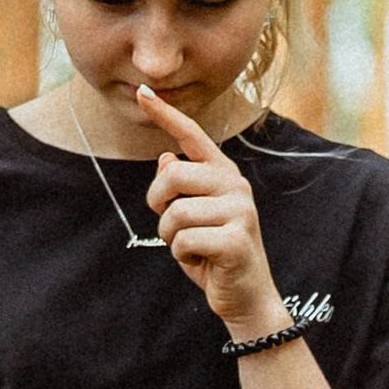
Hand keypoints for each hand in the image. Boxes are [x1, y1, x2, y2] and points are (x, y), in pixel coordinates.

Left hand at [137, 86, 285, 342]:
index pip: (191, 136)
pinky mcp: (236, 240)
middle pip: (173, 176)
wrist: (246, 297)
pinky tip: (202, 263)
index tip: (142, 91)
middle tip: (172, 227)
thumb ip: (181, 188)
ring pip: (175, 214)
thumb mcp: (192, 218)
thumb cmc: (214, 254)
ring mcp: (240, 211)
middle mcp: (236, 185)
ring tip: (193, 249)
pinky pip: (185, 241)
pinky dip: (183, 257)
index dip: (165, 115)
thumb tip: (165, 159)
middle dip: (159, 205)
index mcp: (224, 174)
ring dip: (172, 239)